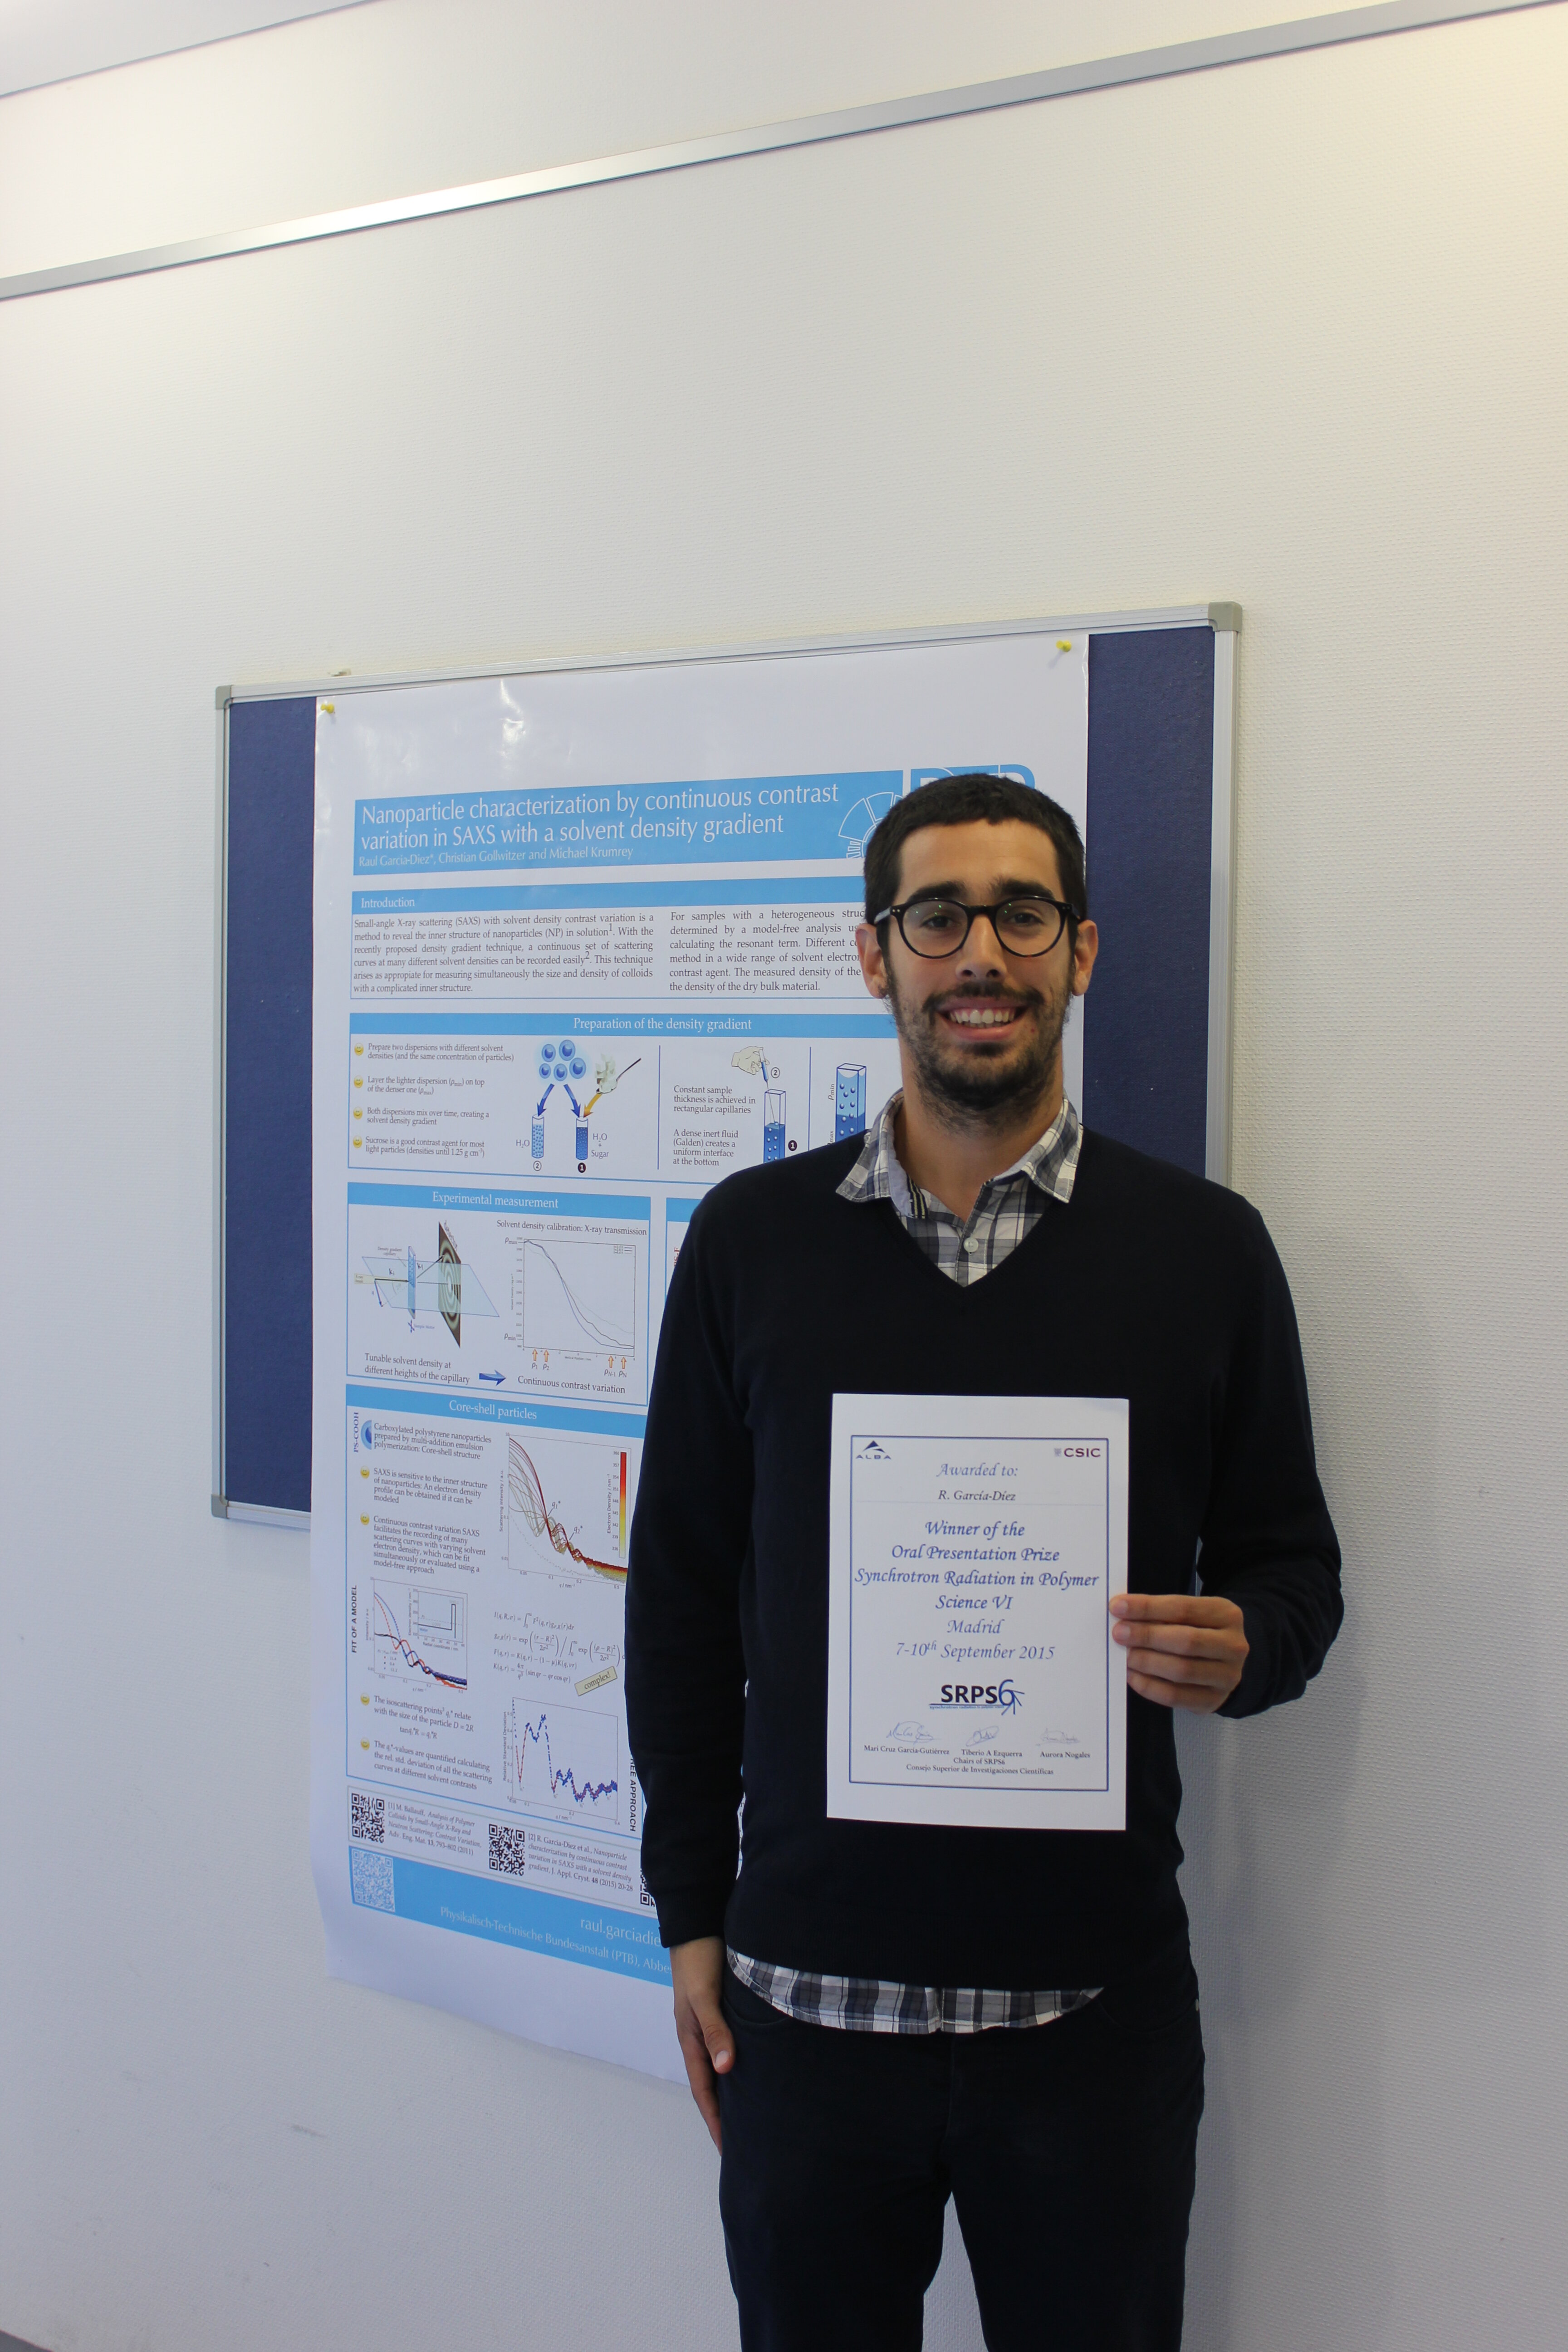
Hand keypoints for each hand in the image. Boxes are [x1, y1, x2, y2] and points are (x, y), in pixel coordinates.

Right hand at [671, 1935, 733, 2148]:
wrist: (698, 1923)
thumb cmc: (698, 1960)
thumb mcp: (704, 1998)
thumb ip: (715, 2031)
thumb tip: (727, 2069)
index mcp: (691, 2039)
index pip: (704, 2090)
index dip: (715, 2120)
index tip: (728, 2149)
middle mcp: (701, 2036)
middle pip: (713, 2083)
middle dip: (725, 2114)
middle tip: (744, 2142)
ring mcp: (712, 2024)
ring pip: (723, 2066)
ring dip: (735, 2090)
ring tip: (754, 2115)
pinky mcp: (725, 2010)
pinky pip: (733, 2045)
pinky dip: (742, 2063)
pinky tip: (758, 2069)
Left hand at [1110, 1592, 1248, 1711]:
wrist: (1225, 1661)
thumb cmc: (1200, 1631)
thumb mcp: (1191, 1614)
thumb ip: (1162, 1613)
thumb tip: (1123, 1614)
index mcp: (1227, 1615)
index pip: (1183, 1608)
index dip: (1148, 1607)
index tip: (1118, 1607)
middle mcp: (1233, 1646)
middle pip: (1186, 1640)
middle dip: (1147, 1636)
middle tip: (1119, 1633)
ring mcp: (1227, 1676)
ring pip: (1181, 1670)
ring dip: (1147, 1662)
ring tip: (1126, 1656)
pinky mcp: (1213, 1700)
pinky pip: (1175, 1696)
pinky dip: (1149, 1686)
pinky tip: (1133, 1676)